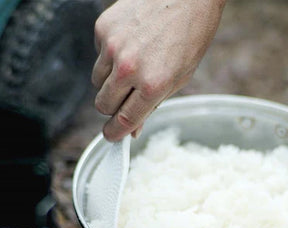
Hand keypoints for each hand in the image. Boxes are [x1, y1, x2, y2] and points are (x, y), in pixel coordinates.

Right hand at [92, 0, 225, 140]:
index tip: (111, 137)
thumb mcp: (178, 79)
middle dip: (112, 108)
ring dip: (110, 82)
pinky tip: (130, 45)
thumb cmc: (189, 37)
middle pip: (103, 105)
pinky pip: (98, 55)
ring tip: (133, 66)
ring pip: (97, 81)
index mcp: (153, 85)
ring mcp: (113, 46)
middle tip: (125, 100)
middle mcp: (129, 68)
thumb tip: (133, 129)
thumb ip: (152, 105)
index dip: (114, 134)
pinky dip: (110, 57)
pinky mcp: (103, 28)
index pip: (123, 120)